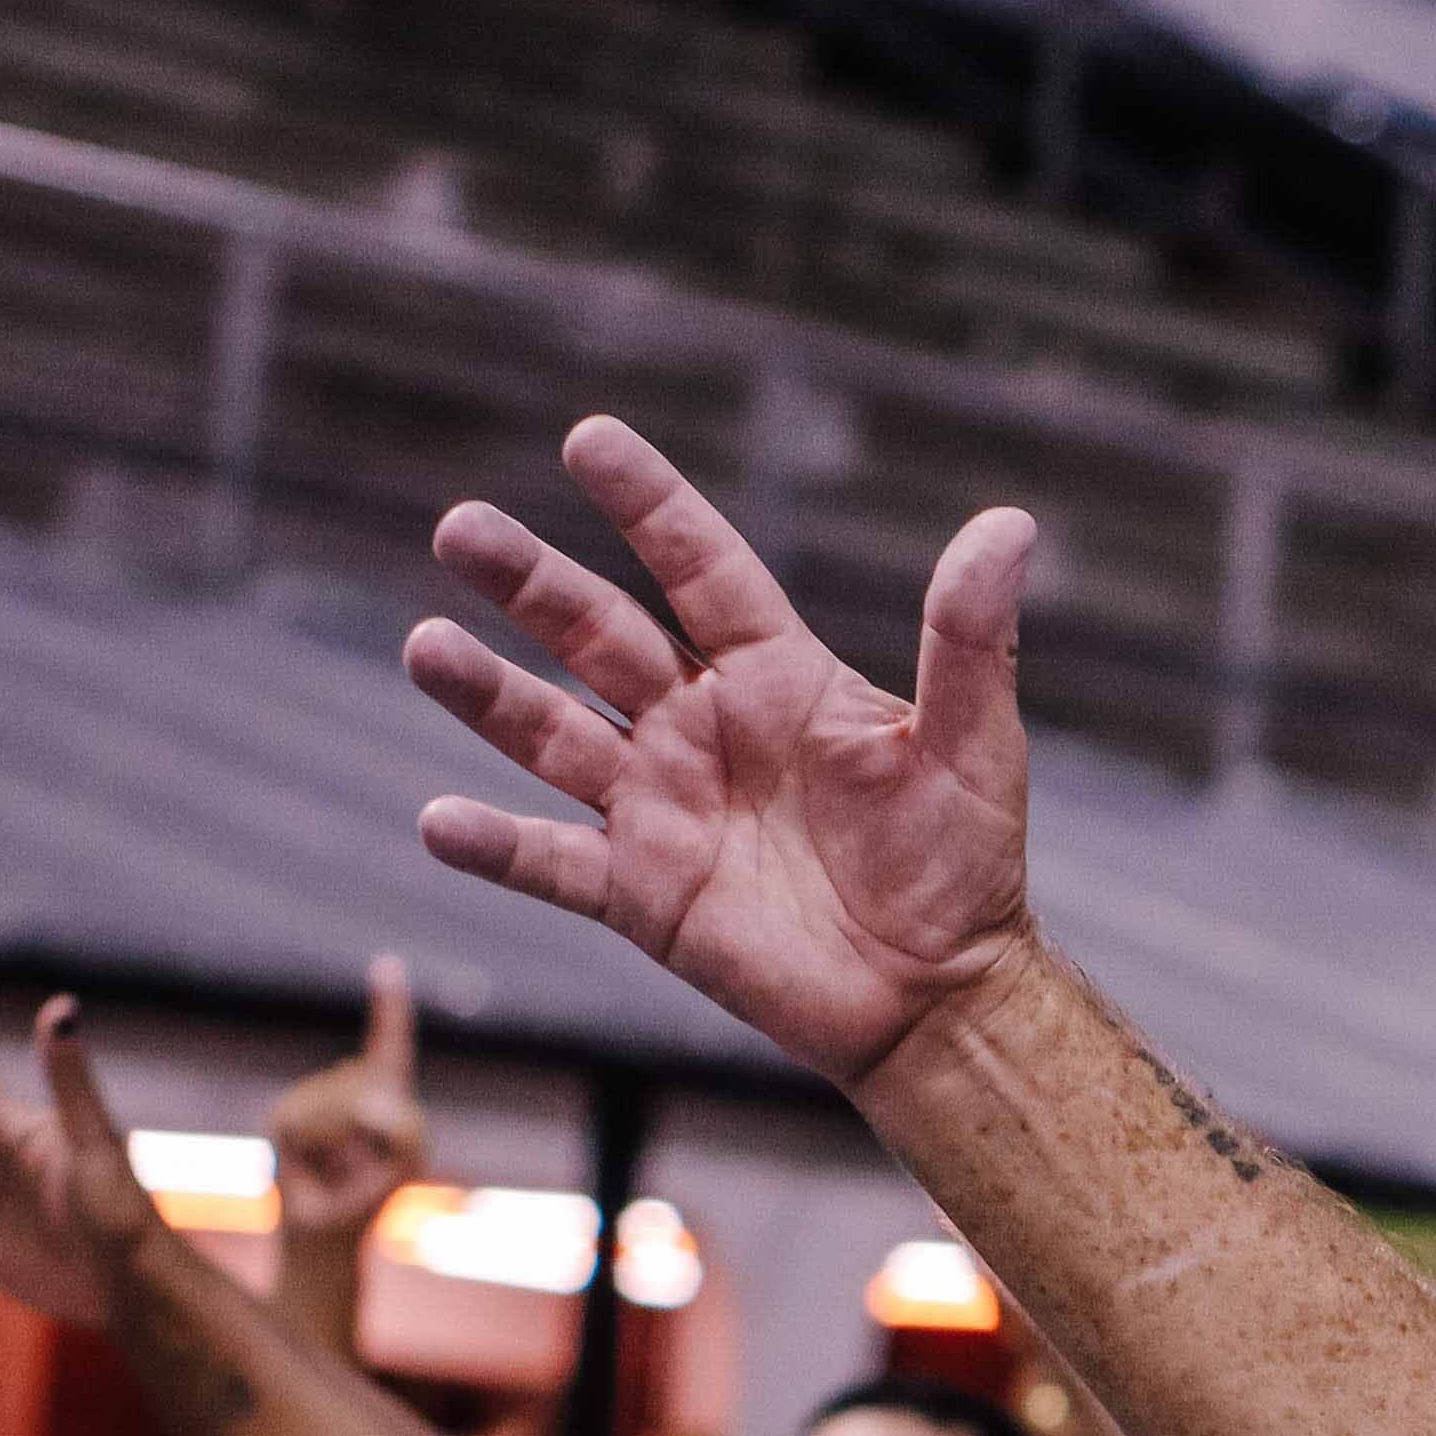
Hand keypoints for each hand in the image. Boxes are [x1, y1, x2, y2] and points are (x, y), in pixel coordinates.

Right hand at [268, 955, 430, 1245]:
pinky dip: (315, 1148)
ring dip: (345, 1144)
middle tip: (363, 1163)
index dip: (389, 1007)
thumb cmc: (368, 1197)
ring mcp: (311, 1098)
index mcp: (384, 1093)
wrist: (322, 1230)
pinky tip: (312, 1165)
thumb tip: (375, 1103)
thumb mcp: (405, 1165)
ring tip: (337, 1166)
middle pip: (367, 1087)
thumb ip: (407, 1132)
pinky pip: (304, 1120)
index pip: (388, 1045)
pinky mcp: (282, 1117)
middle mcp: (345, 1086)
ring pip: (336, 1105)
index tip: (387, 964)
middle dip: (374, 1130)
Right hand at [405, 415, 1038, 1084]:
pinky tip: (438, 819)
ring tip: (426, 647)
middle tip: (460, 527)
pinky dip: (495, 848)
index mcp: (774, 676)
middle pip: (597, 634)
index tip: (589, 440)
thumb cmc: (963, 865)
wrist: (939, 995)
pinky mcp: (641, 893)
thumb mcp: (974, 745)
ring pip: (553, 733)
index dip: (649, 506)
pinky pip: (551, 864)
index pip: (701, 567)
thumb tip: (1009, 524)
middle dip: (530, 582)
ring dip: (488, 693)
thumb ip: (969, 638)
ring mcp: (661, 807)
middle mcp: (701, 727)